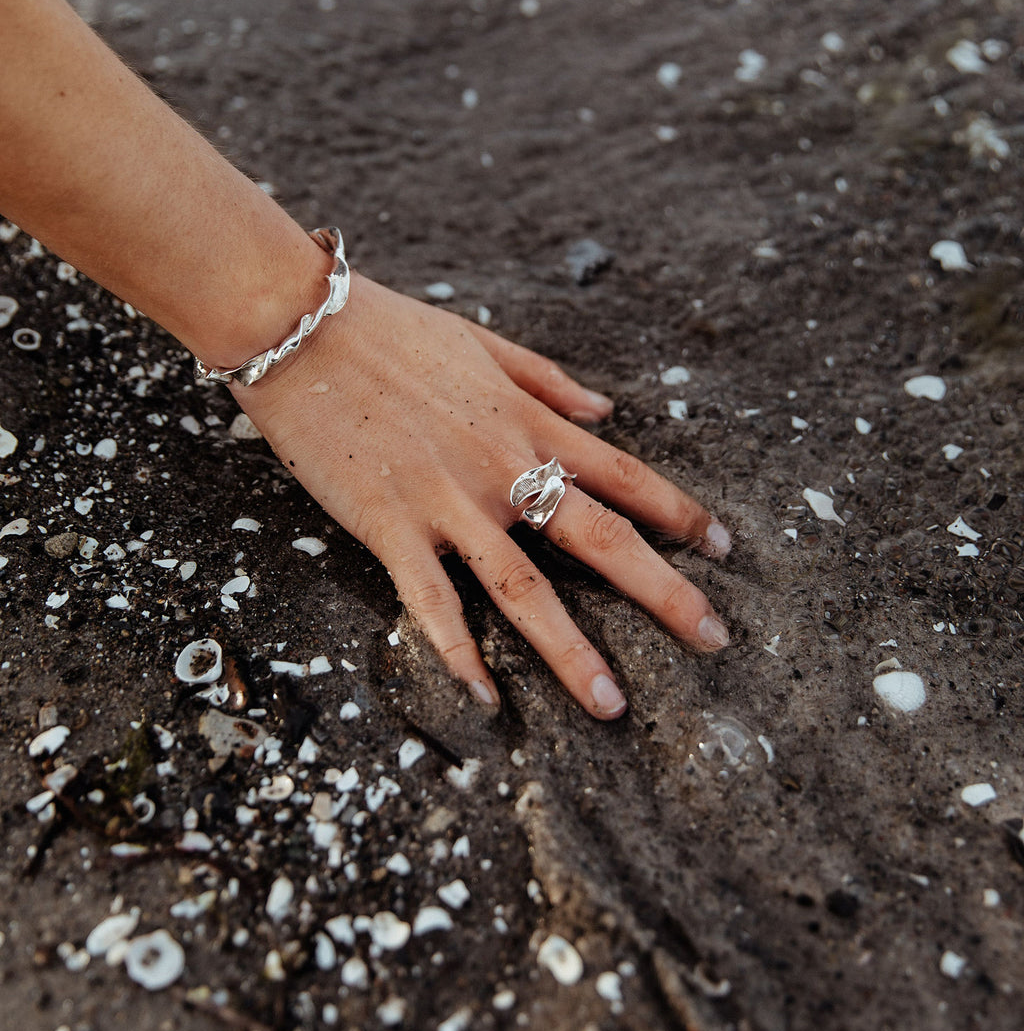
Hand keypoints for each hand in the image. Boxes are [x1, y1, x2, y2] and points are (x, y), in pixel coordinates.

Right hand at [236, 273, 731, 718]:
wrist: (299, 326)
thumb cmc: (388, 328)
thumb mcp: (482, 341)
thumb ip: (548, 379)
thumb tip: (606, 408)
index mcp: (526, 421)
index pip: (623, 472)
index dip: (681, 512)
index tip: (724, 547)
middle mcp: (501, 466)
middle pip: (600, 537)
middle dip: (665, 592)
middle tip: (715, 639)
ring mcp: (447, 502)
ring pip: (524, 587)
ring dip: (572, 651)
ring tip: (612, 704)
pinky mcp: (390, 528)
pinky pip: (433, 603)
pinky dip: (459, 653)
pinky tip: (486, 696)